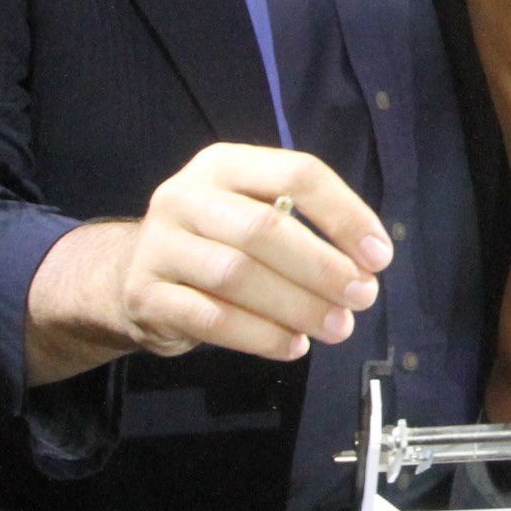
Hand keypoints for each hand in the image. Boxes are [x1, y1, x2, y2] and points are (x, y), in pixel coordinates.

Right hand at [106, 144, 391, 362]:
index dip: (345, 214)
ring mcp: (159, 245)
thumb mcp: (252, 214)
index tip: (380, 257)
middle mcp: (186, 195)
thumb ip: (303, 228)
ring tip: (338, 327)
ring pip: (237, 276)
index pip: (296, 173)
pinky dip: (261, 336)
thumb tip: (365, 266)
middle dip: (323, 267)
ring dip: (298, 306)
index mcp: (224, 164)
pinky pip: (212, 319)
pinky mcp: (145, 295)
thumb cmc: (216, 243)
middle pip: (264, 228)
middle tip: (363, 297)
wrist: (131, 276)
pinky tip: (293, 346)